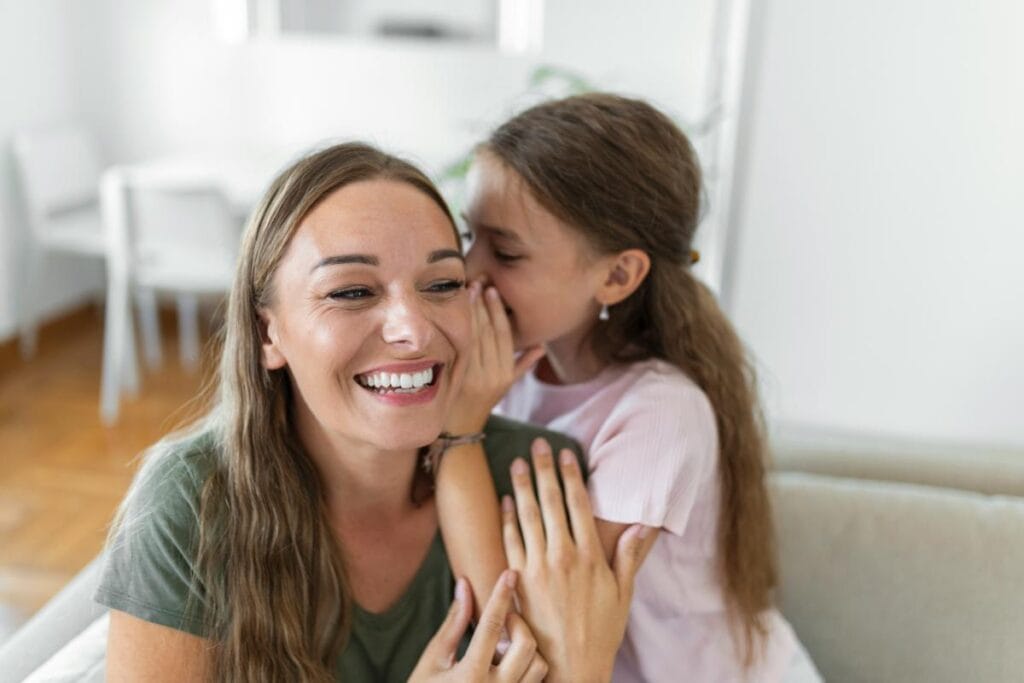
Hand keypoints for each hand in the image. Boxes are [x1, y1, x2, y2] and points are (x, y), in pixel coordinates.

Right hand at [409, 571, 547, 682]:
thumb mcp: (432, 662)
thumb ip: (453, 625)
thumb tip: (464, 585)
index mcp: (469, 677)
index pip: (491, 626)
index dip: (501, 596)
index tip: (509, 573)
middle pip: (526, 646)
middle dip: (519, 625)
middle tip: (506, 619)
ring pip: (539, 667)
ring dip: (528, 650)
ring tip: (508, 646)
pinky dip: (530, 670)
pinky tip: (512, 664)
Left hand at [446, 282, 544, 433]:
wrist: (459, 426)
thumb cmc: (483, 401)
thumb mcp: (506, 385)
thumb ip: (522, 365)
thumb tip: (541, 348)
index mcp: (505, 374)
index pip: (504, 335)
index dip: (498, 311)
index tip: (492, 291)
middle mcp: (492, 374)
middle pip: (488, 332)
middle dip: (483, 305)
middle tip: (478, 282)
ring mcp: (473, 376)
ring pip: (473, 337)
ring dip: (470, 311)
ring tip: (467, 289)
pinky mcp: (458, 377)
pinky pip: (460, 347)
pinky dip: (458, 327)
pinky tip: (454, 311)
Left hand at [503, 439, 650, 682]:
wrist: (570, 665)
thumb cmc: (600, 631)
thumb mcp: (623, 593)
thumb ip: (629, 556)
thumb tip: (644, 523)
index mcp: (590, 555)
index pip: (578, 504)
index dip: (572, 476)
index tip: (567, 453)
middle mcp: (562, 556)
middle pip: (550, 502)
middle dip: (543, 470)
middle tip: (537, 445)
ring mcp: (538, 567)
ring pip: (527, 517)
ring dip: (521, 487)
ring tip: (517, 463)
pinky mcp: (519, 581)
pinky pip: (510, 542)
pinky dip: (507, 519)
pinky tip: (505, 501)